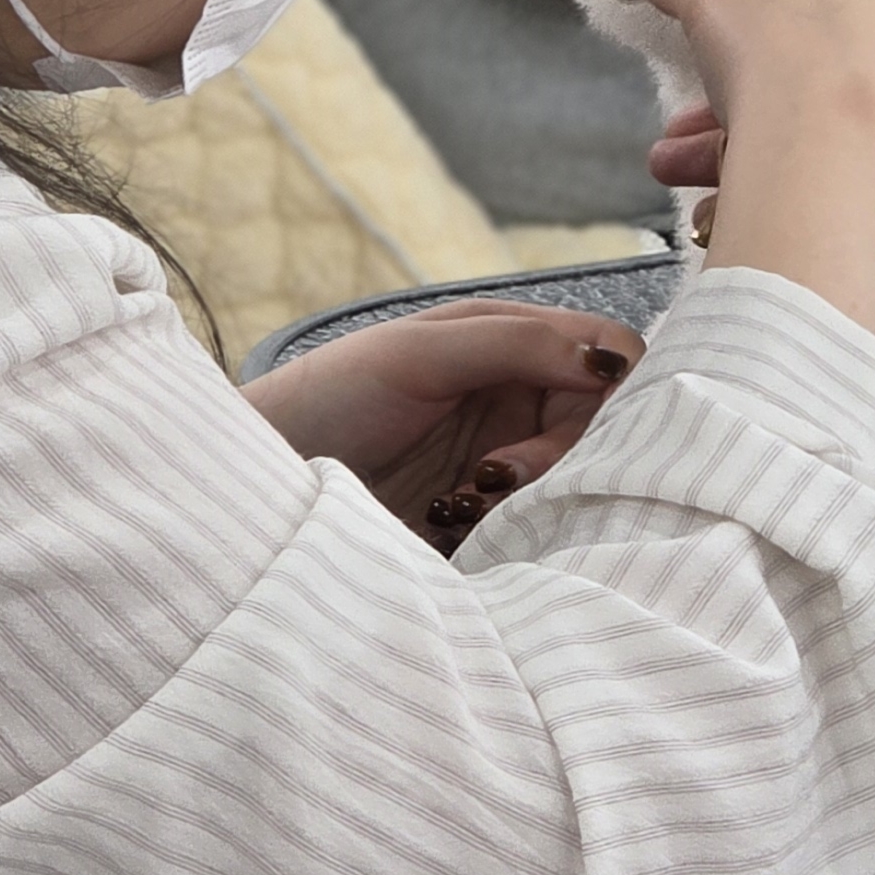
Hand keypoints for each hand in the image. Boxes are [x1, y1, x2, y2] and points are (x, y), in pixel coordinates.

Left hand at [244, 300, 644, 546]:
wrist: (261, 488)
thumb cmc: (328, 399)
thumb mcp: (419, 355)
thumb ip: (516, 344)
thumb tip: (610, 358)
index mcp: (510, 341)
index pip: (609, 351)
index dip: (613, 386)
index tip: (577, 426)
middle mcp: (518, 398)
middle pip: (604, 424)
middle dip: (562, 454)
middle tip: (493, 477)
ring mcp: (506, 460)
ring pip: (577, 480)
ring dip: (530, 497)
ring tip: (457, 505)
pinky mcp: (489, 520)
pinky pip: (541, 528)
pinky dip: (509, 532)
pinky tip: (449, 526)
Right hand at [628, 0, 874, 341]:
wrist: (825, 185)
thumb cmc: (784, 65)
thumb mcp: (715, 2)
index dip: (759, 27)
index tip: (712, 56)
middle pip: (820, 73)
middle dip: (736, 103)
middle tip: (682, 130)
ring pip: (827, 133)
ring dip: (742, 152)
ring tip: (679, 175)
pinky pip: (843, 183)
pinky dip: (786, 192)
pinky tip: (722, 212)